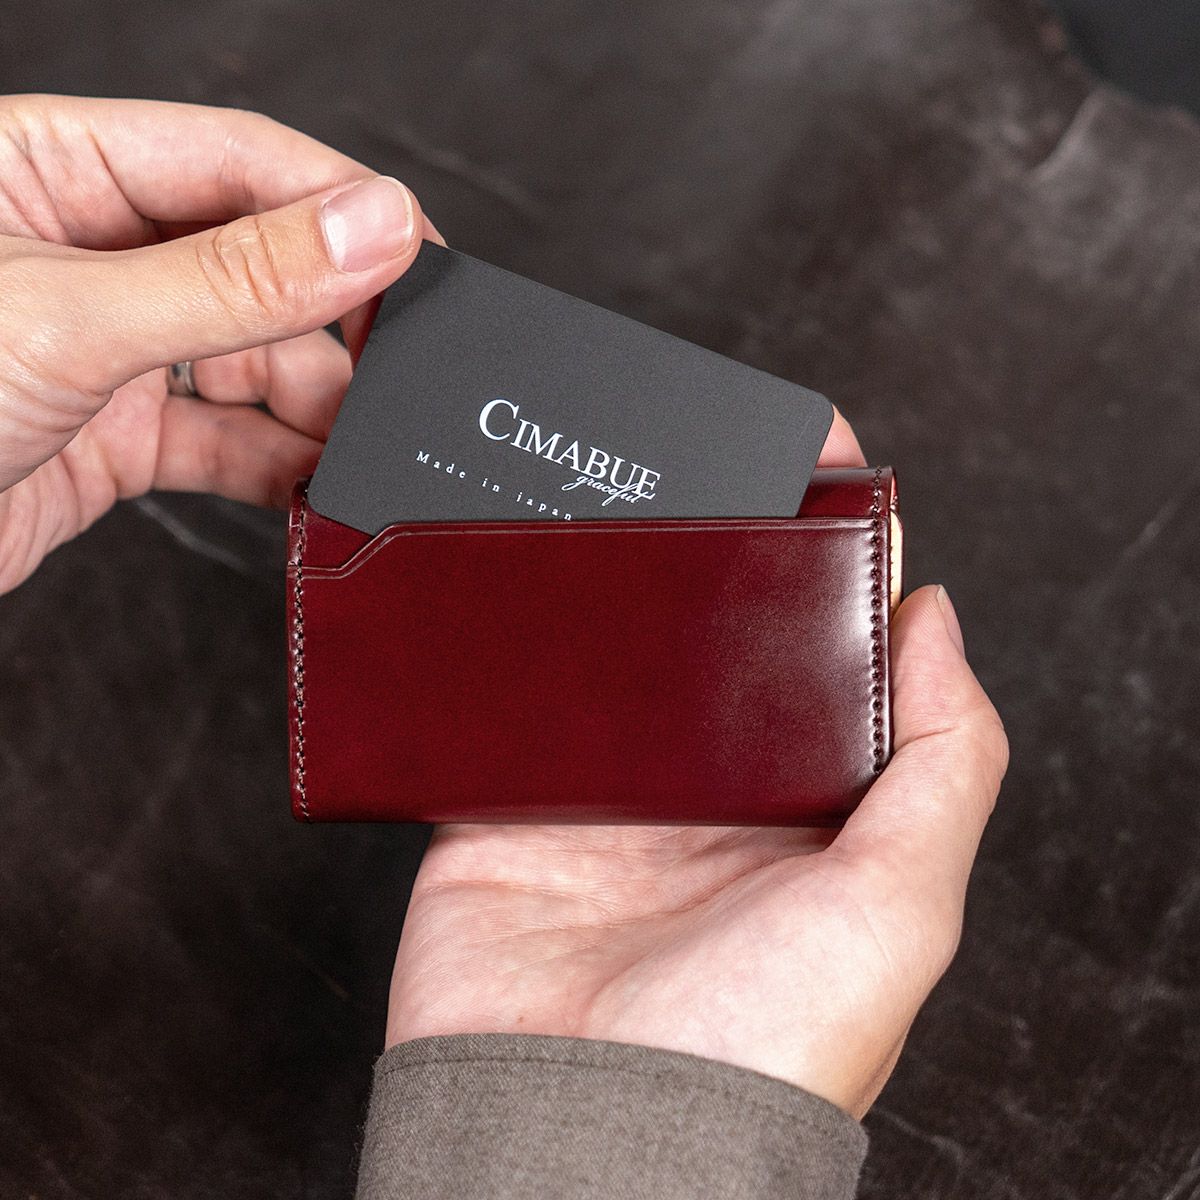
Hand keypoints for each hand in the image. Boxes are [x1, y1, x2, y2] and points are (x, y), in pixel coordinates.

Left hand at [0, 94, 441, 594]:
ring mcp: (110, 348)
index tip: (423, 258)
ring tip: (357, 449)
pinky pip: (227, 441)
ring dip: (315, 411)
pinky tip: (314, 488)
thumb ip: (236, 277)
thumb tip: (371, 227)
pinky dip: (278, 468)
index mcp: (59, 166)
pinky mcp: (119, 436)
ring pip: (254, 363)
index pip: (241, 162)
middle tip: (394, 379)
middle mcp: (93, 252)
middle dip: (334, 330)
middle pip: (262, 269)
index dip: (343, 206)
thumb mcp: (73, 317)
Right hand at [385, 417, 1008, 1118]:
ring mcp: (609, 795)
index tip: (815, 472)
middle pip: (713, 641)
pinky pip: (511, 703)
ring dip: (611, 588)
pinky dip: (511, 645)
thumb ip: (944, 763)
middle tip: (699, 461)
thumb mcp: (897, 907)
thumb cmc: (753, 1045)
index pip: (830, 655)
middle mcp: (710, 794)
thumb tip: (938, 614)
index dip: (831, 562)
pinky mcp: (512, 805)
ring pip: (612, 656)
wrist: (577, 1131)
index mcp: (807, 806)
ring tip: (608, 499)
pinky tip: (514, 581)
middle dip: (712, 556)